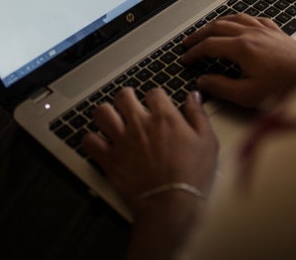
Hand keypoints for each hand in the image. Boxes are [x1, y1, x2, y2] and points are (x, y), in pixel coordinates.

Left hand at [82, 88, 217, 216]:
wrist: (170, 204)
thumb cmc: (191, 175)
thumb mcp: (206, 142)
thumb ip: (198, 115)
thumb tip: (193, 96)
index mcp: (164, 117)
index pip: (154, 92)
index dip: (156, 97)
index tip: (158, 105)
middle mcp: (139, 124)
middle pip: (123, 95)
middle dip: (127, 97)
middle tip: (130, 104)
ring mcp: (121, 141)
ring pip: (102, 113)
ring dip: (106, 113)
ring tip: (113, 118)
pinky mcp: (109, 159)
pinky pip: (89, 141)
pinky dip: (92, 140)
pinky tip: (100, 142)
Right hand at [181, 13, 295, 108]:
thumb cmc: (285, 88)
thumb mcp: (248, 94)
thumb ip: (221, 87)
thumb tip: (203, 82)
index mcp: (242, 48)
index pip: (209, 45)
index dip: (194, 52)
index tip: (185, 58)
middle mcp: (253, 34)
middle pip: (218, 27)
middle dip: (200, 34)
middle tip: (188, 42)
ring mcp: (266, 31)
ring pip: (236, 18)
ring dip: (218, 23)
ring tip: (208, 30)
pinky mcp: (277, 32)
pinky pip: (254, 19)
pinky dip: (241, 20)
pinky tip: (241, 24)